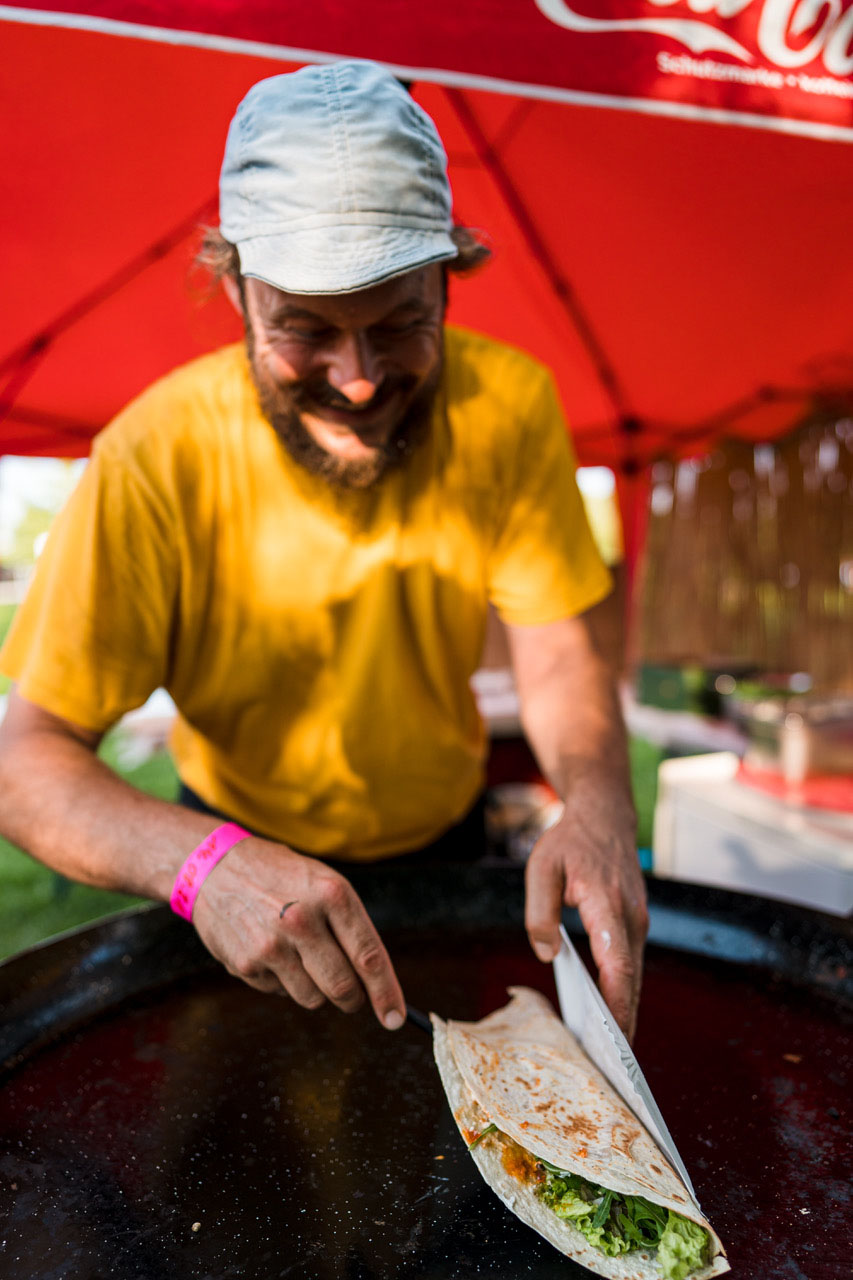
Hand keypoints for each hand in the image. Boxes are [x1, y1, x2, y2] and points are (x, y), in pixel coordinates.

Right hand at [191, 837, 405, 1029]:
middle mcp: (302, 919)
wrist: (216, 866)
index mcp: (331, 894)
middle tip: (351, 996)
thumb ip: (350, 927)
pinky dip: (283, 981)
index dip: (386, 993)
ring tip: (301, 956)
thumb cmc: (281, 876)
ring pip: (313, 998)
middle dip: (352, 1000)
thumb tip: (374, 982)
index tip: (394, 1018)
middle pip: (343, 987)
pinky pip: (280, 993)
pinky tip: (271, 952)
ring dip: (316, 989)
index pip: (368, 956)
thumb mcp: (324, 883)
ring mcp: (271, 944)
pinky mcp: (246, 964)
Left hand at [524, 791, 647, 1040]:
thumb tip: (546, 954)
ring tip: (606, 1057)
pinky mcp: (635, 925)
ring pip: (633, 977)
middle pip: (631, 980)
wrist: (605, 814)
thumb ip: (540, 913)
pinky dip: (622, 993)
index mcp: (606, 903)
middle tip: (610, 1068)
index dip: (617, 1003)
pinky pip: (630, 966)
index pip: (617, 961)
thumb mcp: (541, 867)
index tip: (613, 1038)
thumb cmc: (571, 840)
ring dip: (624, 1013)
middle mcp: (631, 917)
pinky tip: (605, 1019)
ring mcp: (638, 922)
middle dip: (623, 1024)